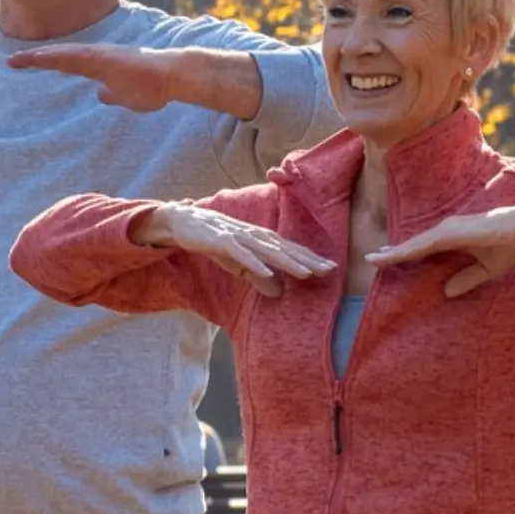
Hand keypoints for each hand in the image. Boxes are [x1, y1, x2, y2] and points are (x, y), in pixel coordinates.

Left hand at [6, 43, 183, 110]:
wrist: (172, 76)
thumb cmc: (153, 86)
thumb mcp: (125, 97)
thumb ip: (111, 94)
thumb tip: (100, 94)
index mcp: (99, 66)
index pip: (66, 64)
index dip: (46, 64)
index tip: (25, 66)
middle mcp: (96, 57)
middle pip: (60, 57)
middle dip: (35, 59)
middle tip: (11, 61)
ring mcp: (101, 56)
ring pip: (64, 56)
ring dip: (41, 57)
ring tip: (18, 60)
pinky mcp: (106, 59)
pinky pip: (76, 58)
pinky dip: (57, 57)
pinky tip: (42, 58)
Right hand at [134, 202, 334, 298]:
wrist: (184, 221)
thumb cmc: (214, 241)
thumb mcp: (238, 264)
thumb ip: (258, 277)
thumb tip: (279, 293)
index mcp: (261, 239)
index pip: (290, 250)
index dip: (310, 259)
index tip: (330, 269)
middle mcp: (255, 235)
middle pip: (285, 249)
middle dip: (308, 260)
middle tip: (330, 271)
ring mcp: (239, 236)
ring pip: (268, 251)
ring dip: (288, 262)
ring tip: (306, 273)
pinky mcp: (222, 241)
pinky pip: (241, 254)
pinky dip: (254, 263)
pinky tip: (267, 272)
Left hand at [368, 202, 514, 297]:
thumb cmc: (509, 245)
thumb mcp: (486, 269)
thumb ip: (467, 279)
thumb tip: (447, 292)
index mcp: (453, 238)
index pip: (424, 248)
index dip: (407, 253)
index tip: (390, 259)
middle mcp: (446, 231)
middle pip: (414, 245)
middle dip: (394, 253)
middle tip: (373, 259)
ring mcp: (446, 230)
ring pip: (413, 245)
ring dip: (393, 253)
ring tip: (373, 260)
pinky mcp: (448, 233)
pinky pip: (420, 245)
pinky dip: (404, 251)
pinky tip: (389, 257)